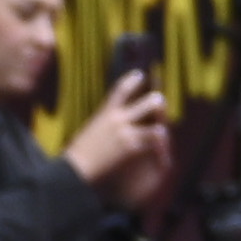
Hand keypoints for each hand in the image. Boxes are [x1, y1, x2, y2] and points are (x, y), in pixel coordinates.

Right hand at [65, 68, 172, 203]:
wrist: (77, 166)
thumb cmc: (81, 148)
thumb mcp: (92, 126)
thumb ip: (104, 118)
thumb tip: (112, 115)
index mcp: (106, 111)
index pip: (121, 89)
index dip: (132, 80)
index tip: (140, 74)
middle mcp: (117, 119)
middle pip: (145, 103)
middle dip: (156, 101)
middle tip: (160, 99)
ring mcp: (125, 132)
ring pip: (153, 125)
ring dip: (161, 125)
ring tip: (163, 128)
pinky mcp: (130, 147)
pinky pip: (150, 143)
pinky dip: (157, 144)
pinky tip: (161, 144)